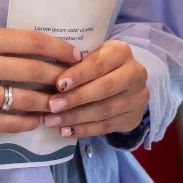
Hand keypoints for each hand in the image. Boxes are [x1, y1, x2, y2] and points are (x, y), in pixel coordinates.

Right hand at [0, 28, 80, 134]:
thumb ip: (5, 45)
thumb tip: (48, 51)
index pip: (33, 41)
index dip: (60, 49)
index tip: (76, 56)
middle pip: (35, 71)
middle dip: (62, 79)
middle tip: (76, 84)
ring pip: (26, 100)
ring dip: (50, 104)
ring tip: (63, 105)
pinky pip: (10, 123)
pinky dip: (29, 122)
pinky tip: (38, 120)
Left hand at [23, 40, 147, 138]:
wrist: (125, 81)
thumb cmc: (98, 65)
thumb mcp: (91, 55)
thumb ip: (74, 62)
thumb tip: (44, 74)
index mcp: (122, 52)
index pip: (99, 64)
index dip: (79, 75)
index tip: (58, 84)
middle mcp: (136, 73)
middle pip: (104, 89)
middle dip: (75, 99)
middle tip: (51, 106)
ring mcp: (138, 97)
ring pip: (104, 110)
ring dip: (75, 117)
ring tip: (52, 121)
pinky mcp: (133, 118)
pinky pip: (106, 127)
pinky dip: (84, 130)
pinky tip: (65, 131)